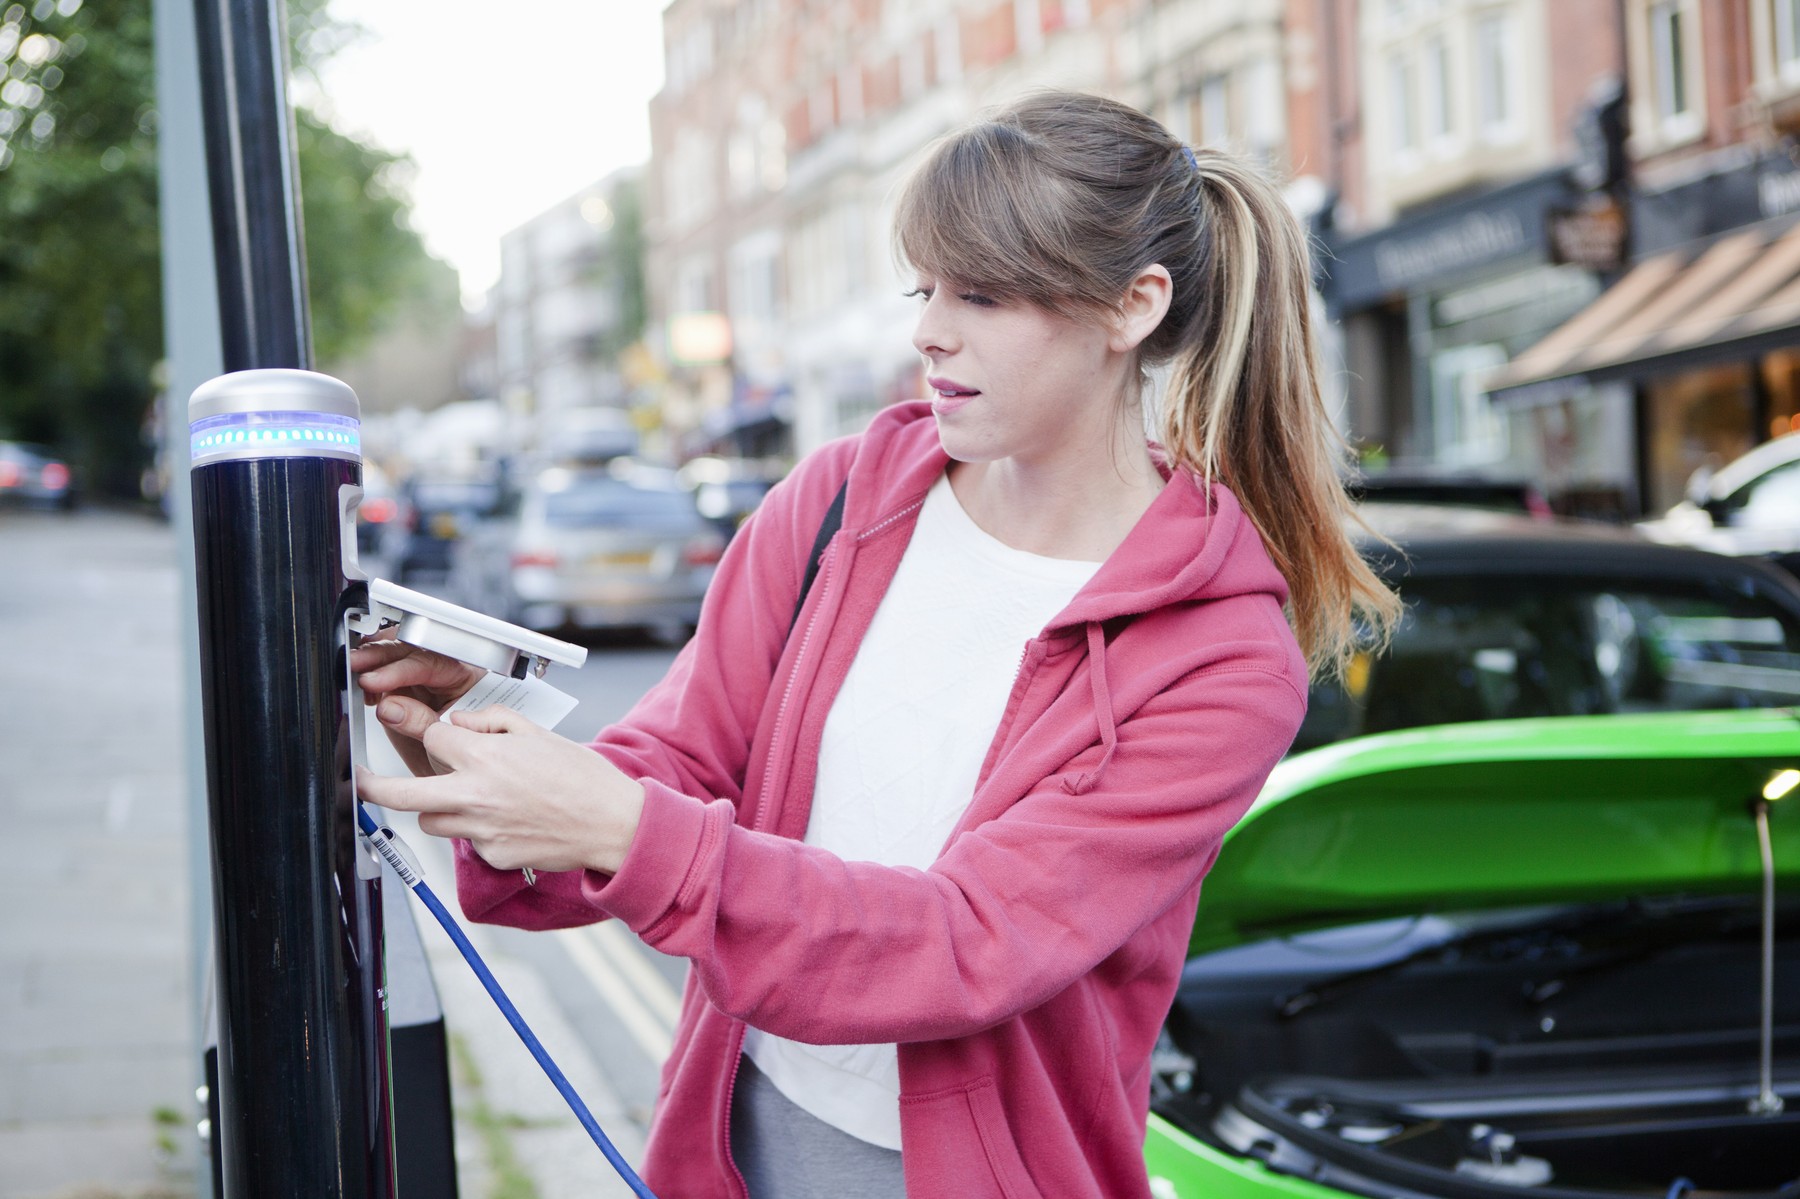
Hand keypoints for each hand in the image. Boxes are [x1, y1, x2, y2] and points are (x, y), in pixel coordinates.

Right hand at [350, 638, 484, 775]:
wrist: (453, 773)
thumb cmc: (461, 758)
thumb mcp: (444, 743)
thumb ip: (419, 723)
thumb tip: (389, 707)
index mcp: (467, 678)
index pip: (431, 664)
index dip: (399, 670)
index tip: (374, 680)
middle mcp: (446, 672)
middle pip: (414, 650)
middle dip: (381, 654)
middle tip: (356, 663)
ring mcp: (425, 678)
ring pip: (400, 654)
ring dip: (375, 658)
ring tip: (353, 667)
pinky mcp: (405, 687)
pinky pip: (388, 669)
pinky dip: (371, 671)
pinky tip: (362, 684)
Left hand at [354, 706, 644, 875]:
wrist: (613, 824)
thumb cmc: (582, 777)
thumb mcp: (538, 733)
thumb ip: (492, 722)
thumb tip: (458, 723)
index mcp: (486, 759)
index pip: (431, 738)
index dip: (421, 727)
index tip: (409, 723)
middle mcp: (475, 796)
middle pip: (402, 795)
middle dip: (371, 787)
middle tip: (360, 781)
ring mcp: (481, 831)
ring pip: (433, 821)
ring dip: (438, 808)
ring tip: (473, 798)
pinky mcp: (491, 856)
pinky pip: (468, 841)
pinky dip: (479, 829)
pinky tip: (511, 820)